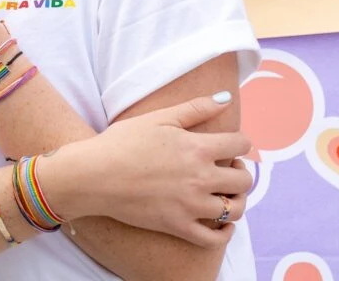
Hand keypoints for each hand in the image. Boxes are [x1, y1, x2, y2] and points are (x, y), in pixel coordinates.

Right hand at [43, 95, 252, 247]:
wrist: (95, 174)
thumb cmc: (124, 141)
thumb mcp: (159, 117)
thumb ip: (195, 108)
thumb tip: (226, 98)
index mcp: (197, 148)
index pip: (240, 145)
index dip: (240, 142)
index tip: (231, 144)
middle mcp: (200, 178)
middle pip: (243, 179)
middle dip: (240, 170)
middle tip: (227, 166)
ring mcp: (191, 206)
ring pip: (234, 209)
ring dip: (237, 200)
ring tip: (224, 191)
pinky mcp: (178, 227)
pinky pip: (214, 239)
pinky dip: (224, 232)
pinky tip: (220, 222)